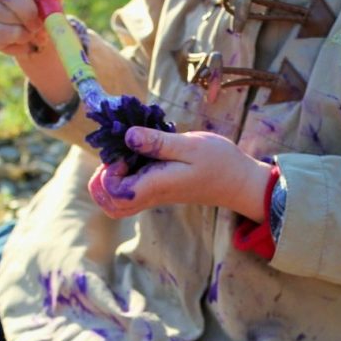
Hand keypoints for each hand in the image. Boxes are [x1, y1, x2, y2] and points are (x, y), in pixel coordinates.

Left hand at [87, 127, 273, 220]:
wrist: (238, 182)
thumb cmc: (219, 162)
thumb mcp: (190, 145)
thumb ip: (158, 142)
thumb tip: (128, 136)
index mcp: (156, 186)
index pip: (115, 192)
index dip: (109, 172)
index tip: (124, 151)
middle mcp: (151, 196)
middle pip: (110, 204)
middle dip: (101, 181)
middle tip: (116, 155)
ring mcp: (153, 196)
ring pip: (117, 203)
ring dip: (109, 182)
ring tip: (123, 156)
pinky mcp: (157, 191)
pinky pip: (129, 194)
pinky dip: (121, 180)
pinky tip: (133, 156)